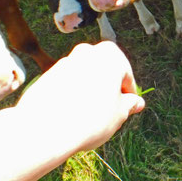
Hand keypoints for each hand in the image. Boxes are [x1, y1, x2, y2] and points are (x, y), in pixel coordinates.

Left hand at [15, 41, 144, 152]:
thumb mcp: (120, 113)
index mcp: (111, 54)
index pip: (126, 77)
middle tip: (109, 115)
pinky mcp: (48, 75)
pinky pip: (68, 85)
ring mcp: (66, 62)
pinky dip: (72, 96)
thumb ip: (130, 104)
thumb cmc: (91, 118)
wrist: (45, 129)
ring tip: (88, 118)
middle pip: (105, 73)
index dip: (128, 96)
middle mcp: (87, 52)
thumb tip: (136, 102)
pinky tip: (71, 116)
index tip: (126, 111)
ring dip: (90, 94)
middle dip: (108, 91)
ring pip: (86, 78)